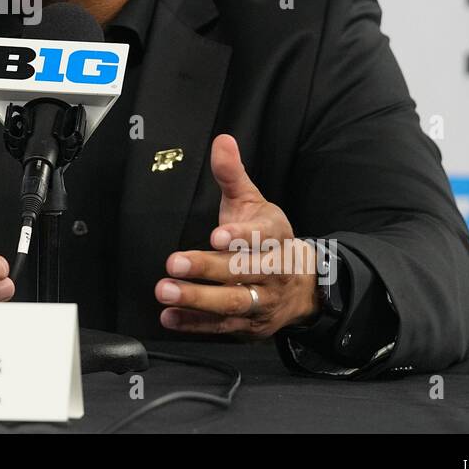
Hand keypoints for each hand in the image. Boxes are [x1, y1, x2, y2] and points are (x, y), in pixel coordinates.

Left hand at [156, 134, 319, 336]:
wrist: (302, 286)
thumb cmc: (268, 238)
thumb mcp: (254, 202)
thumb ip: (233, 175)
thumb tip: (222, 140)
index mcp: (276, 238)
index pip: (261, 237)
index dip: (241, 236)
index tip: (217, 236)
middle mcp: (273, 272)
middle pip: (242, 272)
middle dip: (208, 269)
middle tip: (174, 263)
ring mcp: (262, 302)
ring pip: (232, 303)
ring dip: (197, 300)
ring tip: (165, 291)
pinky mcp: (248, 326)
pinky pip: (221, 327)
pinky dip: (194, 324)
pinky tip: (169, 317)